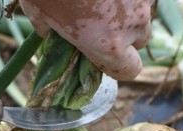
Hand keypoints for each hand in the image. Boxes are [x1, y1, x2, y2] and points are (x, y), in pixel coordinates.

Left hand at [18, 0, 153, 80]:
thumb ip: (50, 31)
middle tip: (102, 20)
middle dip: (126, 34)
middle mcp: (133, 24)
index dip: (118, 65)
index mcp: (108, 45)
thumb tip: (50, 33)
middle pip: (141, 40)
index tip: (105, 55)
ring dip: (129, 7)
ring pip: (144, 10)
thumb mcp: (38, 13)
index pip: (129, 70)